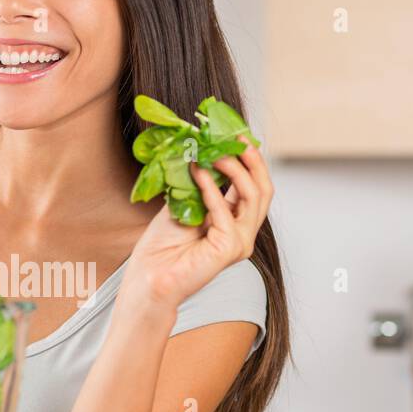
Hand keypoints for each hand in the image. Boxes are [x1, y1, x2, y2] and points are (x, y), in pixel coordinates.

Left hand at [122, 134, 272, 311]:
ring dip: (233, 168)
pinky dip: (211, 189)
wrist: (150, 277)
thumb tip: (202, 148)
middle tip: (235, 138)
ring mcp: (240, 242)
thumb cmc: (163, 246)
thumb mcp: (184, 203)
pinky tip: (196, 173)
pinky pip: (226, 211)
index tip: (237, 134)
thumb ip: (200, 183)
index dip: (249, 159)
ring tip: (211, 153)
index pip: (254, 186)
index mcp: (236, 222)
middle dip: (251, 159)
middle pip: (263, 189)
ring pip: (253, 195)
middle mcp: (243, 233)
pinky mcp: (230, 249)